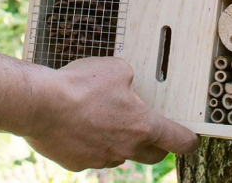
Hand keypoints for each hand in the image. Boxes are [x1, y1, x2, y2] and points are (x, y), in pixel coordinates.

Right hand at [25, 57, 199, 170]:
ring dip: (120, 142)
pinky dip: (91, 143)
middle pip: (152, 155)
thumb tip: (128, 84)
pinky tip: (80, 125)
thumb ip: (130, 78)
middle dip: (156, 145)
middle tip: (151, 131)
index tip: (191, 140)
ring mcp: (100, 159)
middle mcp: (125, 148)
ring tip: (104, 119)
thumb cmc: (80, 86)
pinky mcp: (77, 163)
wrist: (40, 104)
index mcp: (141, 126)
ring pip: (120, 155)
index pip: (177, 140)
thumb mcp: (117, 68)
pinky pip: (92, 155)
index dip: (188, 140)